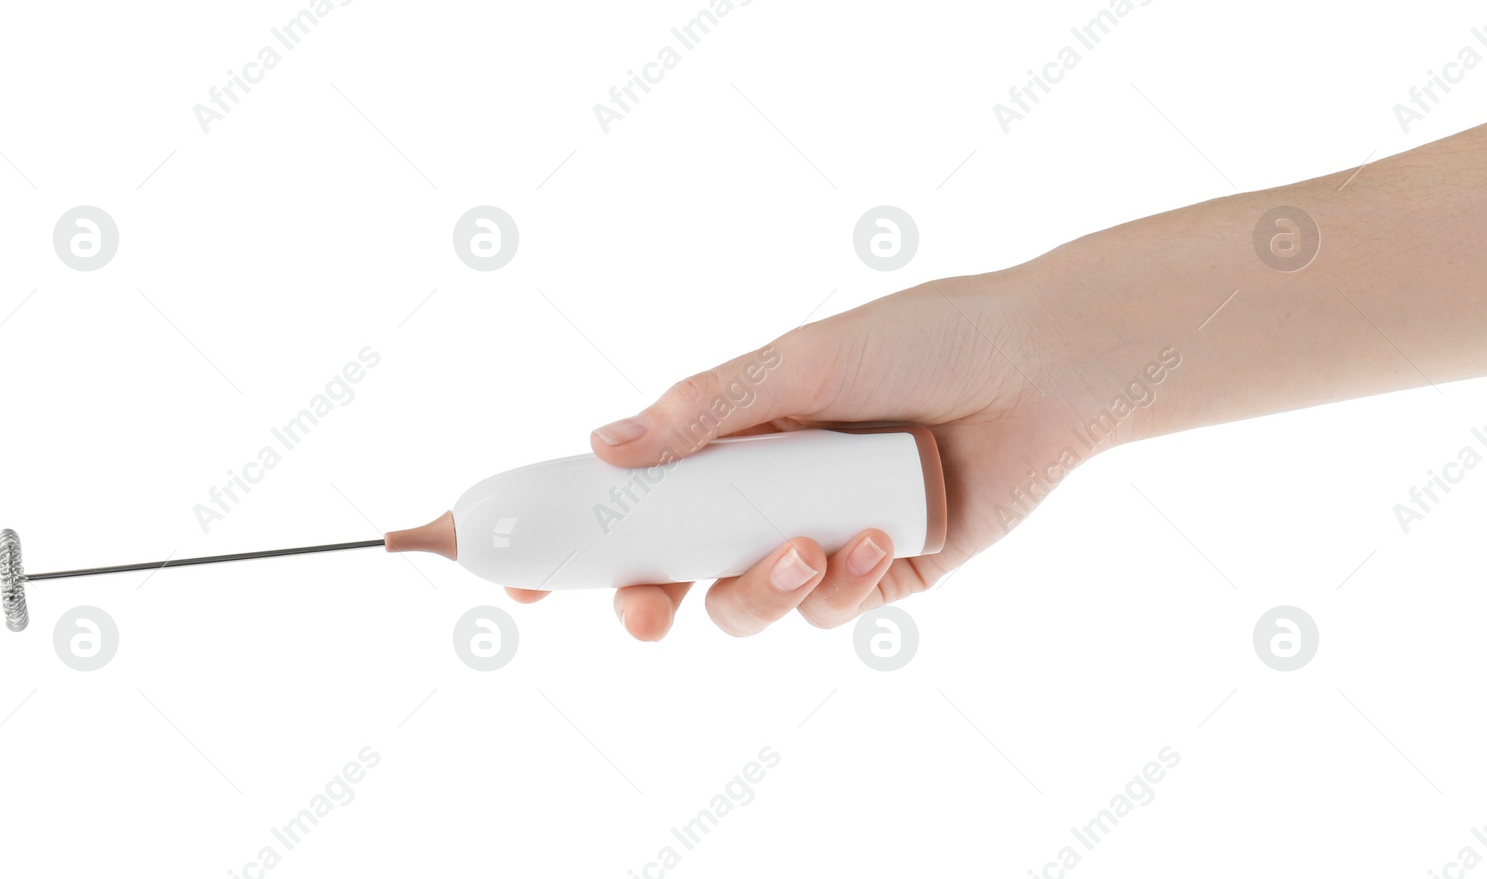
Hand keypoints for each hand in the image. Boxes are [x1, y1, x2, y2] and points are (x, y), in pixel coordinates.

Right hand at [505, 265, 1128, 639]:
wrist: (1039, 366)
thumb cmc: (919, 339)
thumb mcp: (798, 364)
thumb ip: (702, 413)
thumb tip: (602, 447)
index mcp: (730, 438)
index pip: (634, 495)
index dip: (576, 537)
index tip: (520, 573)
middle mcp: (765, 492)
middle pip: (677, 569)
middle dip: (650, 600)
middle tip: (645, 614)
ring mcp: (821, 536)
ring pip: (750, 602)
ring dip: (765, 590)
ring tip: (812, 546)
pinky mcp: (883, 574)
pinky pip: (832, 609)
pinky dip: (844, 586)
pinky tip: (877, 541)